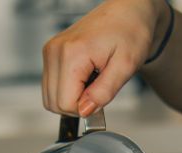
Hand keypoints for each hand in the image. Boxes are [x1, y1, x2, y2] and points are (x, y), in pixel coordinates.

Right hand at [41, 0, 170, 116]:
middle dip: (78, 105)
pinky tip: (85, 78)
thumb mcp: (125, 67)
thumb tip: (85, 111)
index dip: (86, 108)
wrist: (129, 11)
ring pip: (50, 97)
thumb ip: (104, 92)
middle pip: (54, 103)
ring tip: (93, 82)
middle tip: (99, 90)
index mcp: (72, 53)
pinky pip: (52, 86)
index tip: (102, 96)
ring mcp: (50, 51)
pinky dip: (68, 89)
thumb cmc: (131, 31)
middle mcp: (55, 50)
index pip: (65, 103)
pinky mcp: (51, 53)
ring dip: (72, 98)